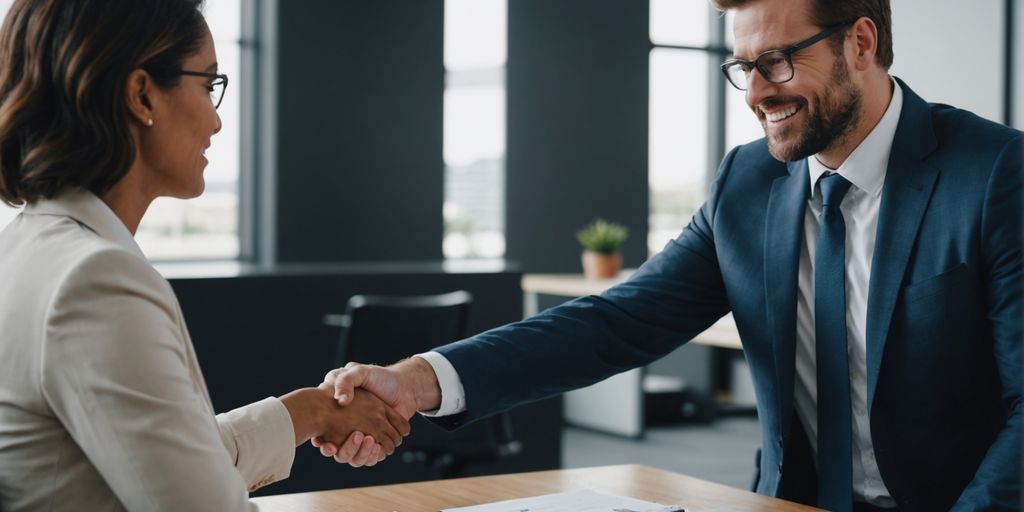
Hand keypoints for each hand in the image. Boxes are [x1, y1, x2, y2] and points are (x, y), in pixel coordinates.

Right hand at [280, 387, 409, 466]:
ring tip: (369, 438)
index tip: (326, 443)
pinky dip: (375, 454)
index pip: (324, 438)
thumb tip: (341, 401)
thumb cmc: (378, 378)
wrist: (403, 386)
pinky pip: (374, 457)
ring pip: (357, 458)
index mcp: (339, 417)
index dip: (323, 443)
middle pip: (341, 454)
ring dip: (362, 453)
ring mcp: (367, 438)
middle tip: (358, 434)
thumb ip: (345, 381)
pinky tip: (378, 444)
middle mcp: (351, 431)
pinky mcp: (381, 442)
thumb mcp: (357, 372)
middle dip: (347, 449)